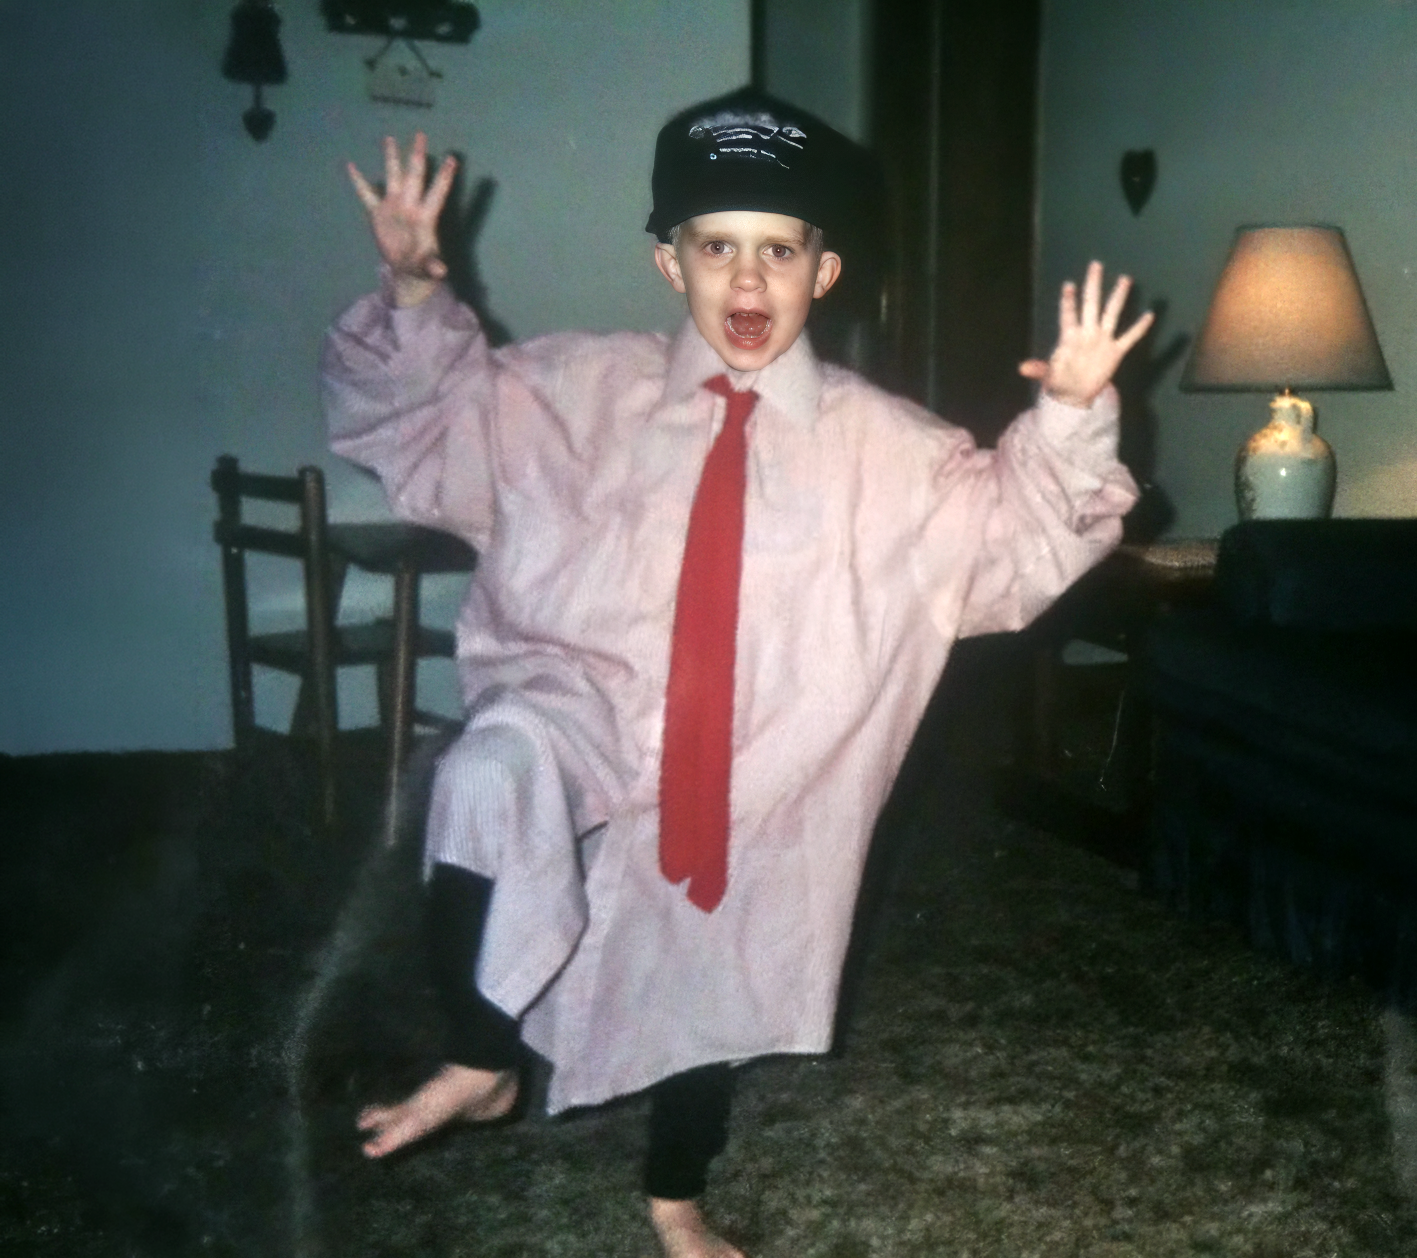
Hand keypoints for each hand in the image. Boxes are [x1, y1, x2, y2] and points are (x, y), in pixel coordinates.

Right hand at [347, 133, 456, 306]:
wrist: (406, 267)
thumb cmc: (422, 265)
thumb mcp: (427, 267)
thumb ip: (433, 266)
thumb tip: (441, 272)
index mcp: (425, 216)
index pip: (437, 192)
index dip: (444, 177)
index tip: (452, 159)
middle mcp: (410, 205)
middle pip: (414, 176)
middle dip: (417, 156)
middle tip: (421, 135)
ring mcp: (394, 206)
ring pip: (393, 177)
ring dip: (391, 159)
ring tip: (389, 138)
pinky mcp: (378, 213)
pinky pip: (367, 194)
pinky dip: (359, 181)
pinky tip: (351, 166)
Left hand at [1019, 261, 1154, 407]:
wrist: (1076, 394)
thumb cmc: (1059, 380)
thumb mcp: (1048, 376)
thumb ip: (1038, 369)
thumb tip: (1022, 369)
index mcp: (1069, 337)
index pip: (1068, 314)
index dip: (1068, 301)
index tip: (1068, 285)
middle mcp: (1087, 333)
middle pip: (1091, 305)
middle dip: (1092, 285)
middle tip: (1095, 265)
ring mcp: (1102, 340)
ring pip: (1111, 314)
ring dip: (1118, 297)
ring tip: (1125, 279)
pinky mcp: (1115, 352)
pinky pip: (1129, 338)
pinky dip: (1139, 328)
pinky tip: (1149, 314)